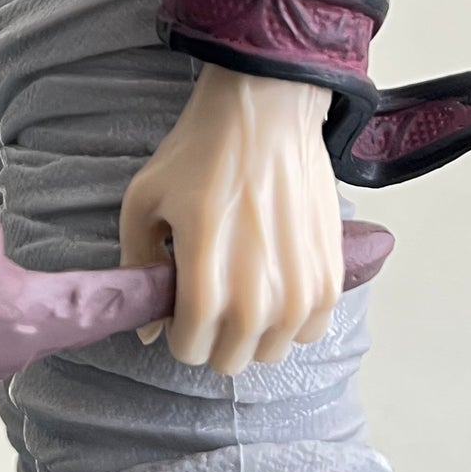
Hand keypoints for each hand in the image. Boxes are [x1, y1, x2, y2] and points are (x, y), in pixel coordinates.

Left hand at [119, 64, 344, 373]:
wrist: (267, 111)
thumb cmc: (200, 152)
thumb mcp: (143, 202)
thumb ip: (139, 268)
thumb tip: (148, 329)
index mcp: (205, 285)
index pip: (190, 350)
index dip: (178, 328)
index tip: (181, 300)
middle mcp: (257, 300)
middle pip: (230, 360)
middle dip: (214, 333)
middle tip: (213, 290)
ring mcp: (299, 294)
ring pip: (271, 350)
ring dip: (255, 328)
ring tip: (246, 281)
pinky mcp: (331, 278)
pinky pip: (310, 329)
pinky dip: (292, 316)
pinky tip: (277, 278)